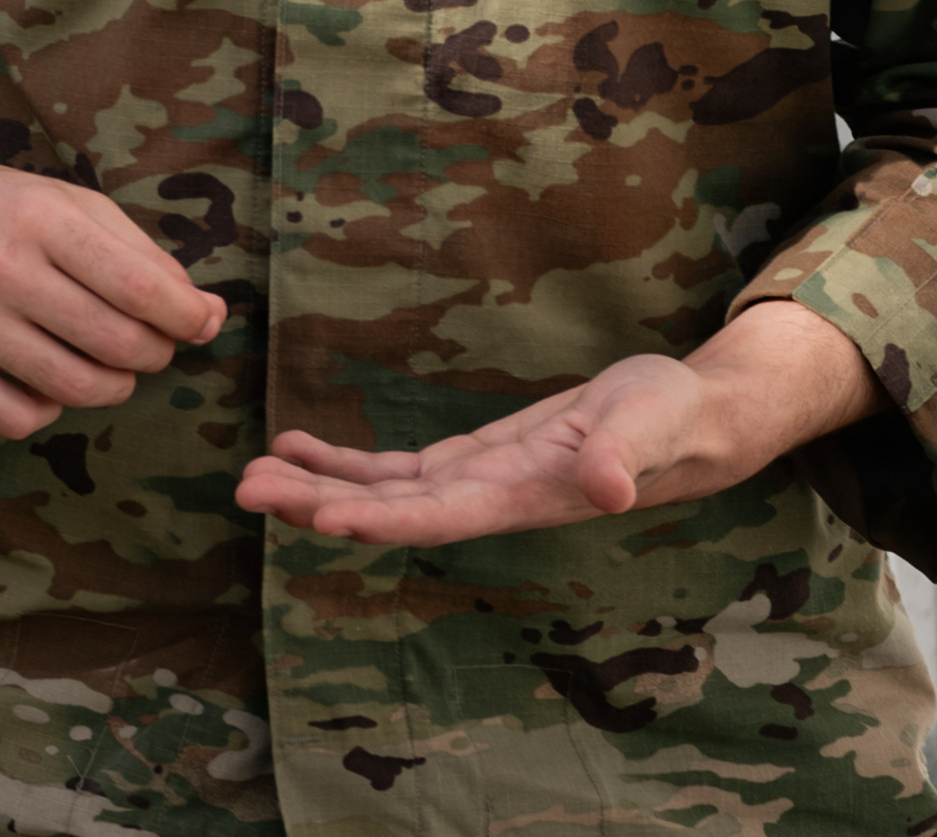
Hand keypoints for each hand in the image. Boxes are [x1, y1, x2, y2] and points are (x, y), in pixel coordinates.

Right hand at [0, 108, 227, 439]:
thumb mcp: (63, 202)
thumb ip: (139, 254)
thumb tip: (208, 316)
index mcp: (37, 217)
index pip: (141, 289)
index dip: (188, 318)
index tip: (197, 322)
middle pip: (117, 346)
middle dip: (152, 354)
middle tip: (146, 344)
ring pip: (75, 390)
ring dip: (110, 386)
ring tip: (103, 364)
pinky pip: (18, 419)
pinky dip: (47, 409)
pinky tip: (41, 377)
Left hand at [236, 302, 876, 543]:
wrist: (691, 416)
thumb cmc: (675, 417)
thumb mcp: (653, 426)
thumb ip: (625, 459)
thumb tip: (608, 491)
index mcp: (527, 494)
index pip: (442, 514)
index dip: (382, 518)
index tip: (321, 519)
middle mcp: (492, 496)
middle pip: (394, 508)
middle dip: (320, 503)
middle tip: (244, 493)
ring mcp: (480, 480)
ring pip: (386, 491)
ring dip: (319, 485)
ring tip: (250, 476)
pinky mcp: (477, 458)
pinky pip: (400, 468)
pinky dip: (350, 463)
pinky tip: (300, 450)